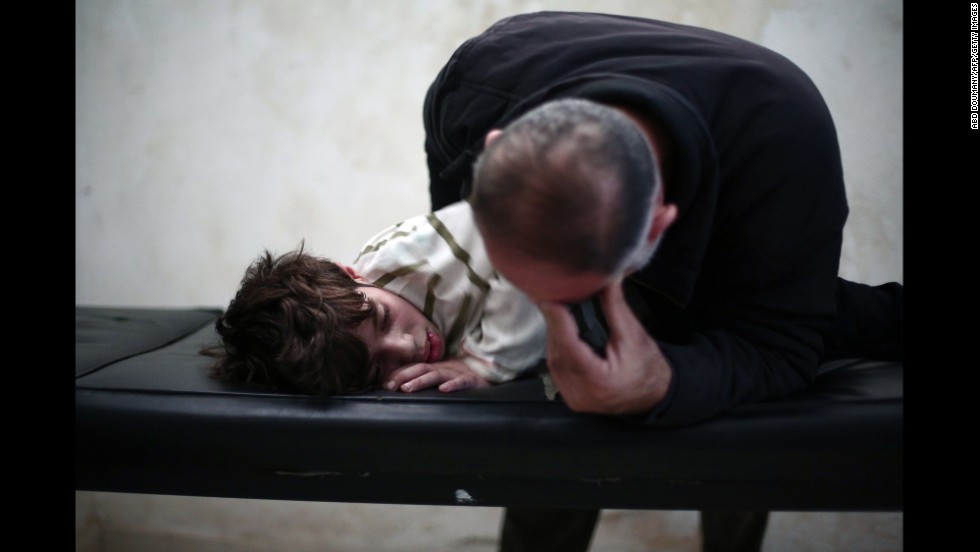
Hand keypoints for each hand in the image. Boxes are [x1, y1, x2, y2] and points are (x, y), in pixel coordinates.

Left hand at [383, 358, 490, 392]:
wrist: (491, 374)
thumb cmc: (465, 378)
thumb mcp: (444, 378)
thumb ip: (428, 380)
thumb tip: (405, 389)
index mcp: (437, 368)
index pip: (415, 368)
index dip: (400, 374)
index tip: (385, 384)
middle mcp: (445, 369)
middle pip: (422, 369)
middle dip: (405, 376)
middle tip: (391, 386)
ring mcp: (458, 374)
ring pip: (437, 375)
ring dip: (421, 381)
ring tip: (408, 388)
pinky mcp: (472, 381)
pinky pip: (461, 383)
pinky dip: (453, 385)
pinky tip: (444, 390)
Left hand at [536, 276, 671, 414]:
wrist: (655, 395)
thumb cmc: (648, 368)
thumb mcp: (634, 335)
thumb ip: (614, 307)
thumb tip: (606, 279)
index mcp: (599, 381)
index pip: (569, 347)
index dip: (557, 321)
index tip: (550, 299)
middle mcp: (582, 394)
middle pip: (558, 353)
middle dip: (555, 325)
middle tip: (554, 298)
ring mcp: (574, 398)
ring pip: (553, 360)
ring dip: (555, 335)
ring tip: (559, 313)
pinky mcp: (570, 396)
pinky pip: (557, 369)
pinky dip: (559, 348)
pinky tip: (563, 334)